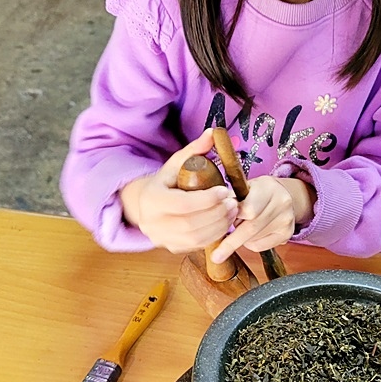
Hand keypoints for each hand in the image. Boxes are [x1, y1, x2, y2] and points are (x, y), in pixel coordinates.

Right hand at [120, 131, 237, 252]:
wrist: (147, 204)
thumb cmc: (166, 181)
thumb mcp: (177, 162)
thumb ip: (195, 149)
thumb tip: (214, 133)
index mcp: (151, 199)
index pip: (181, 204)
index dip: (206, 199)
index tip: (224, 191)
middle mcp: (152, 223)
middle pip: (190, 224)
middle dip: (216, 214)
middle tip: (233, 202)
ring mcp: (161, 239)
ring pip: (196, 239)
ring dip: (219, 226)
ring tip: (232, 211)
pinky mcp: (172, 248)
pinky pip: (197, 246)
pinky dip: (215, 235)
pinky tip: (225, 222)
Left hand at [210, 176, 314, 263]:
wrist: (285, 195)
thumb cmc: (258, 192)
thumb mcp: (244, 187)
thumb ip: (229, 198)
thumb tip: (211, 212)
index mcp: (268, 187)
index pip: (248, 209)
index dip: (232, 218)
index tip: (218, 227)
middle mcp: (281, 203)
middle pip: (251, 228)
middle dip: (231, 241)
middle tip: (216, 255)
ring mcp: (286, 220)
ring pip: (253, 239)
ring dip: (240, 238)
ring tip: (242, 225)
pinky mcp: (287, 234)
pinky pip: (260, 246)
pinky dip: (250, 244)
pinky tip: (252, 234)